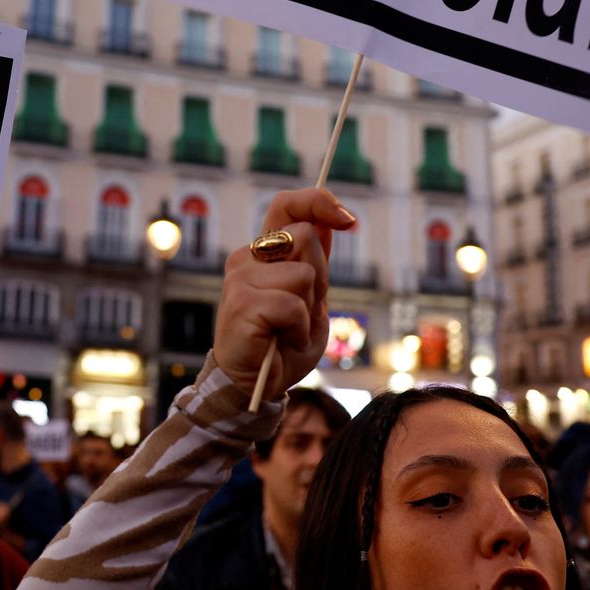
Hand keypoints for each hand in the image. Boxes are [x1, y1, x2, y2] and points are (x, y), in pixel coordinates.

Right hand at [214, 188, 355, 398]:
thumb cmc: (282, 345)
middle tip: (304, 310)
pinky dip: (298, 330)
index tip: (348, 221)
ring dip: (308, 309)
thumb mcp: (309, 300)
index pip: (287, 206)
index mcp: (263, 254)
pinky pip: (292, 306)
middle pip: (306, 236)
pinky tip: (282, 341)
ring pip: (303, 274)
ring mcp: (241, 279)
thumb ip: (313, 263)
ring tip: (289, 330)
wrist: (254, 386)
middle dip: (320, 276)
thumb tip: (331, 222)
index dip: (319, 202)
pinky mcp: (242, 304)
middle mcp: (247, 258)